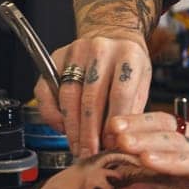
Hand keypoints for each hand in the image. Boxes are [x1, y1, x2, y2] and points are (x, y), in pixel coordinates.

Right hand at [34, 30, 151, 157]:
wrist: (112, 35)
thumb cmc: (128, 65)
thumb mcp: (142, 82)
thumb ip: (132, 109)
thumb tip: (121, 142)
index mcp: (128, 55)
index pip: (120, 93)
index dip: (114, 123)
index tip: (110, 144)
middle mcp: (101, 49)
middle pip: (92, 97)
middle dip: (89, 132)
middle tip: (88, 153)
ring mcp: (76, 51)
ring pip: (68, 96)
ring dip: (71, 127)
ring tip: (76, 146)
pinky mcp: (56, 57)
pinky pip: (47, 91)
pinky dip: (52, 114)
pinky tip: (62, 128)